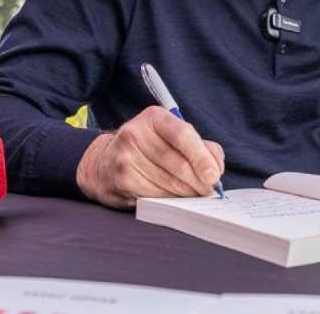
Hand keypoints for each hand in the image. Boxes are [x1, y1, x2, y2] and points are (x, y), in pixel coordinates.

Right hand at [75, 106, 224, 209]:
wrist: (104, 163)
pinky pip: (155, 196)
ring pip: (168, 183)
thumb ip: (200, 146)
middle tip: (209, 190)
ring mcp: (126, 158)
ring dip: (187, 194)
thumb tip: (216, 168)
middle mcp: (135, 134)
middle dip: (198, 181)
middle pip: (177, 164)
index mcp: (153, 118)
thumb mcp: (171, 136)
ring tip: (194, 195)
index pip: (182, 134)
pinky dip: (170, 201)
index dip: (201, 157)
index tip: (213, 175)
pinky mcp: (122, 181)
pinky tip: (175, 199)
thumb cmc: (148, 148)